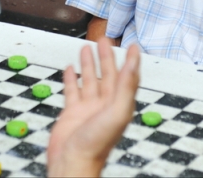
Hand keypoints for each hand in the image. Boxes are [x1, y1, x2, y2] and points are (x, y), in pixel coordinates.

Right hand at [47, 38, 139, 176]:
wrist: (72, 163)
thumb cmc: (96, 145)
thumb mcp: (116, 113)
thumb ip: (125, 88)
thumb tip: (132, 66)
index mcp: (119, 104)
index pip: (127, 77)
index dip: (130, 61)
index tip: (132, 46)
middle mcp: (104, 105)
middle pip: (107, 74)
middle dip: (106, 56)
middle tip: (103, 40)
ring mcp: (88, 108)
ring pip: (89, 80)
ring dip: (88, 64)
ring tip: (86, 48)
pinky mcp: (72, 113)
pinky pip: (72, 91)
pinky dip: (71, 79)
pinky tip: (70, 68)